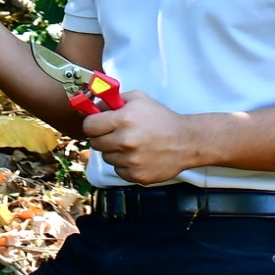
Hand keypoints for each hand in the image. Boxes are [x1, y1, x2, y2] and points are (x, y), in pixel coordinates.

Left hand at [81, 91, 197, 185]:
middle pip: (95, 143)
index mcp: (123, 119)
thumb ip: (113, 100)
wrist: (185, 141)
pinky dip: (124, 164)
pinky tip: (137, 156)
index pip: (89, 126)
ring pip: (106, 157)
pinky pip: (118, 170)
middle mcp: (125, 141)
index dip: (92, 124)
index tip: (97, 124)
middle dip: (102, 137)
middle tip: (114, 134)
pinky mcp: (136, 176)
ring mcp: (130, 161)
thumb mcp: (138, 99)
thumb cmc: (161, 118)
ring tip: (130, 145)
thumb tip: (92, 106)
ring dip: (114, 151)